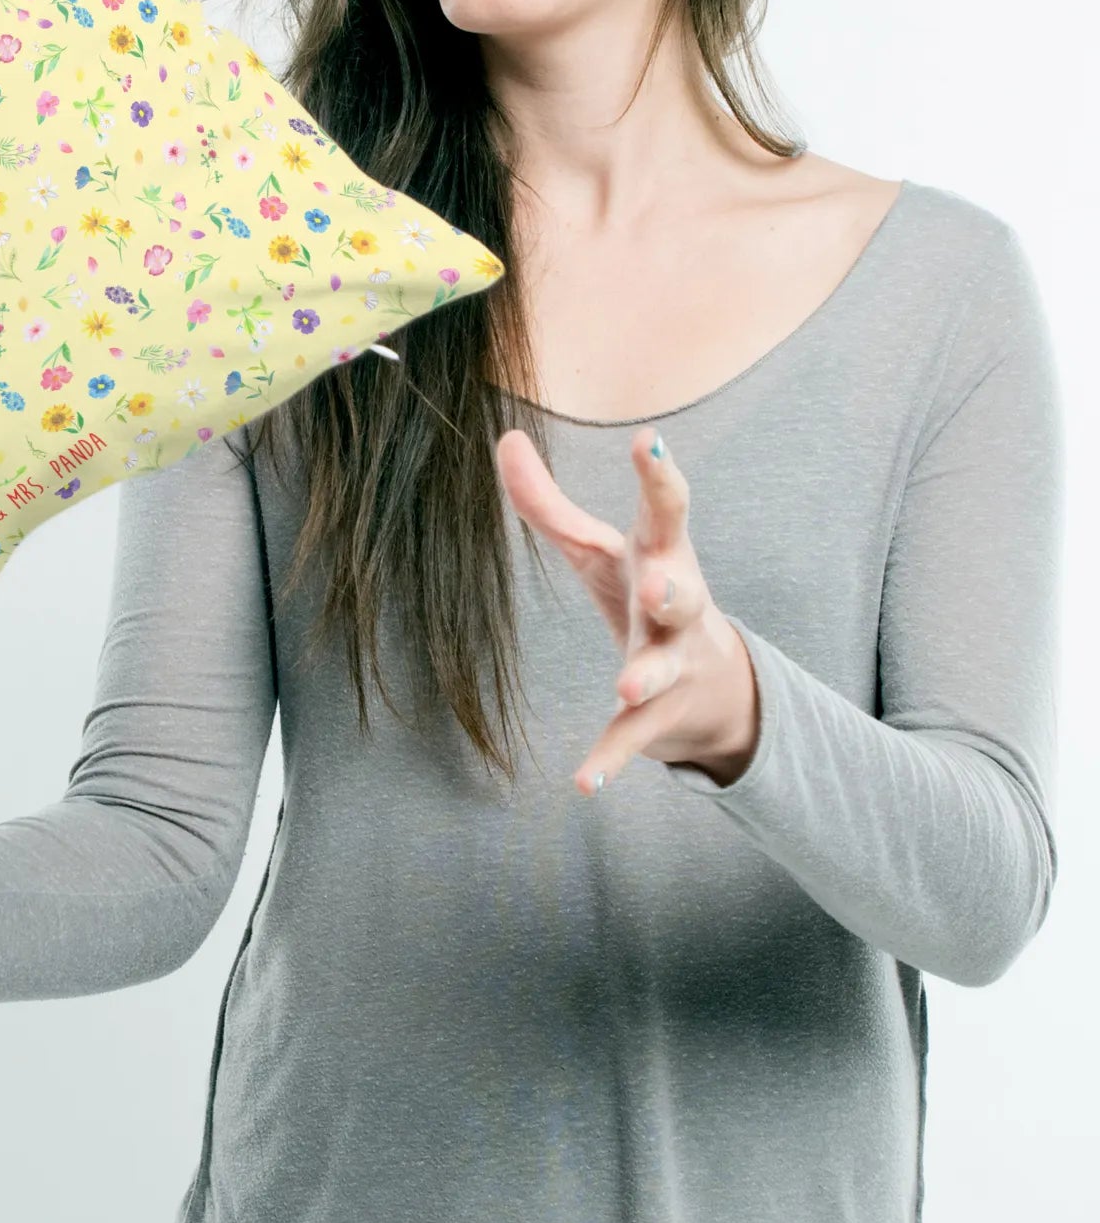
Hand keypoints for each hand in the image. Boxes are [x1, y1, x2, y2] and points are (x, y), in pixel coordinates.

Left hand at [494, 424, 759, 795]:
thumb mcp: (598, 548)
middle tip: (658, 583)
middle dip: (672, 587)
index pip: (666, 510)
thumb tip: (505, 437)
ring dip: (645, 677)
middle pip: (683, 591)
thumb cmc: (646, 593)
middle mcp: (677, 608)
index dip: (658, 475)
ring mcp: (674, 664)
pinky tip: (583, 784)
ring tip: (624, 689)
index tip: (648, 441)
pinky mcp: (658, 717)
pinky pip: (633, 739)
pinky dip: (610, 760)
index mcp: (662, 556)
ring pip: (663, 668)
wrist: (717, 688)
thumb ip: (547, 501)